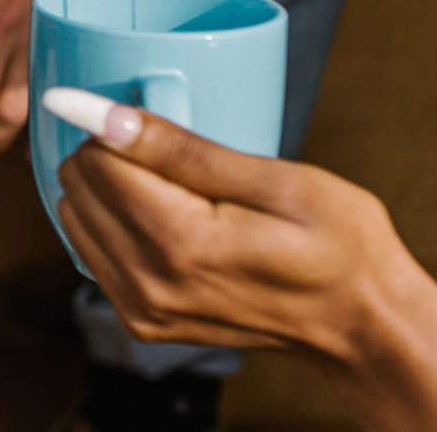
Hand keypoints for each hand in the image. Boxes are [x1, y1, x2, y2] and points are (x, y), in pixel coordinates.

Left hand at [49, 93, 436, 431]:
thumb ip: (179, 148)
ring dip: (106, 188)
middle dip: (108, 154)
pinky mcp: (142, 321)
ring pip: (73, 217)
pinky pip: (92, 251)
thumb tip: (100, 115)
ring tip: (165, 180)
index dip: (117, 124)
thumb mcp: (275, 180)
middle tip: (167, 149)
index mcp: (180, 244)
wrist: (362, 322)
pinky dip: (111, 221)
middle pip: (77, 187)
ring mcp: (142, 310)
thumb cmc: (338, 243)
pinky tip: (157, 210)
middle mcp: (148, 284)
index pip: (95, 159)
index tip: (149, 113)